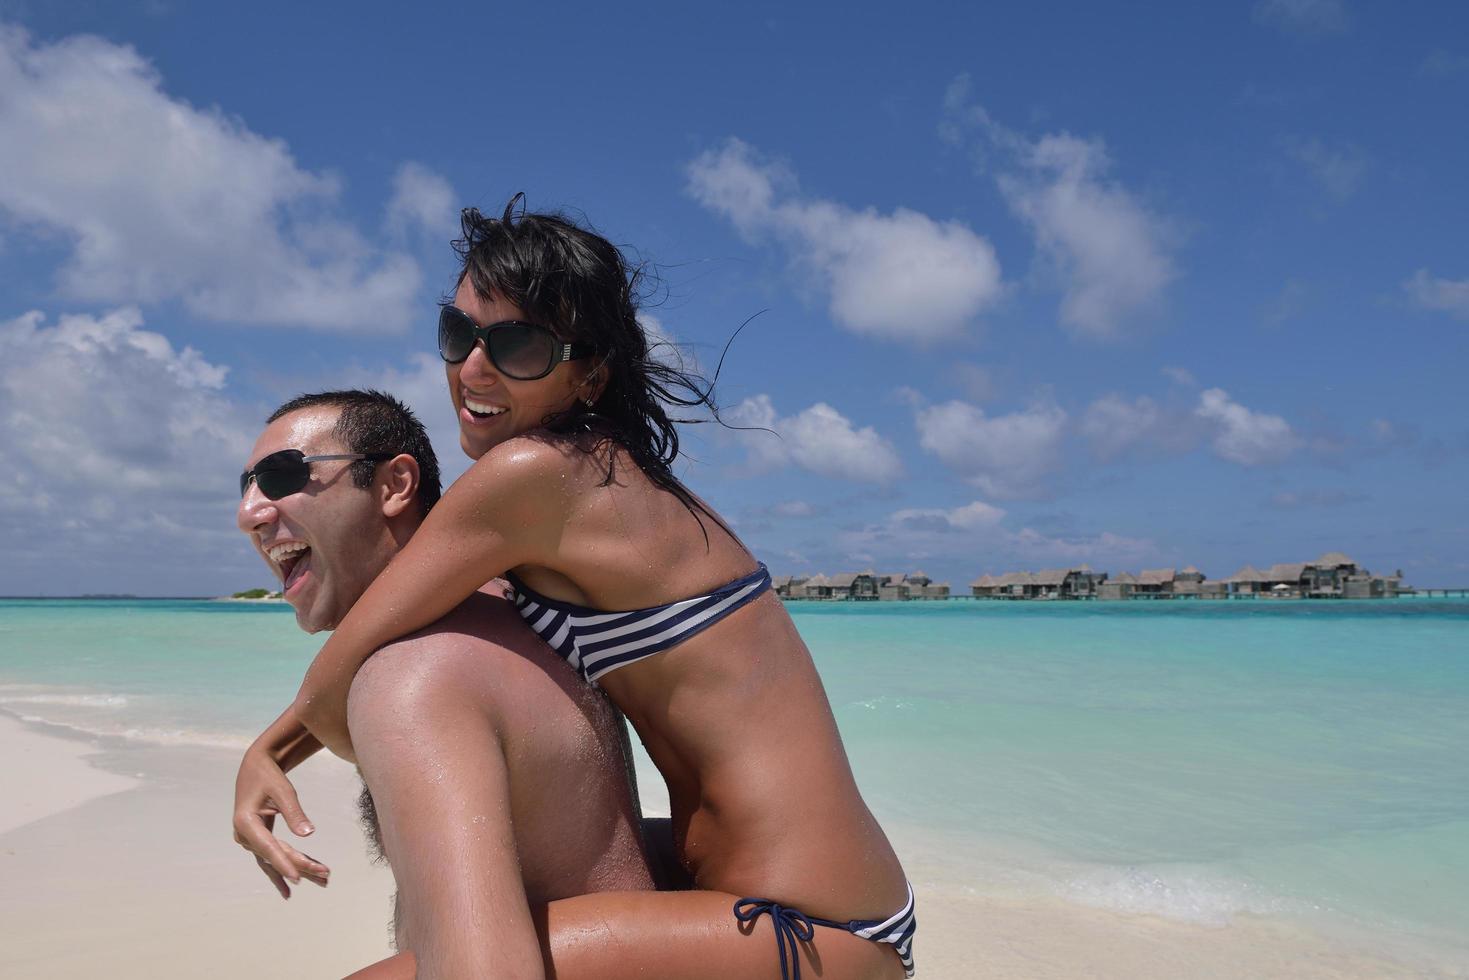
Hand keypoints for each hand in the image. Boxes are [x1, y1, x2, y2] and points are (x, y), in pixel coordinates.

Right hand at [233, 744, 330, 898]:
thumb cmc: (269, 776)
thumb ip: (294, 812)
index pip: (269, 847)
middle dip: (301, 866)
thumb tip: (308, 834)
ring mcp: (249, 839)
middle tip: (326, 876)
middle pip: (275, 856)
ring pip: (275, 859)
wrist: (256, 766)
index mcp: (246, 822)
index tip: (299, 878)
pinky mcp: (256, 839)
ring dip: (298, 869)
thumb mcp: (282, 790)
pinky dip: (284, 868)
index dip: (284, 863)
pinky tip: (292, 887)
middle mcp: (244, 835)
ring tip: (322, 880)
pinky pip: (271, 857)